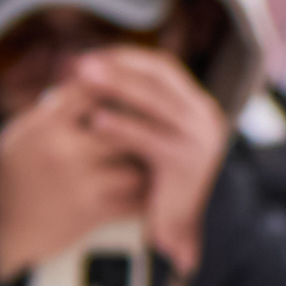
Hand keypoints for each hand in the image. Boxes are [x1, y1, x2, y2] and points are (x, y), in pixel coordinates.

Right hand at [0, 81, 149, 283]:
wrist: (0, 229)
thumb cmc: (15, 174)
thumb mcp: (23, 133)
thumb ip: (56, 110)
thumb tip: (91, 79)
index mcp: (44, 126)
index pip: (92, 90)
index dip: (117, 87)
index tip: (133, 89)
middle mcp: (62, 151)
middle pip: (122, 125)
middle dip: (142, 123)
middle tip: (161, 122)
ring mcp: (79, 183)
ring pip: (136, 164)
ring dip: (150, 161)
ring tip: (162, 155)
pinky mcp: (92, 213)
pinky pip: (135, 199)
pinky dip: (149, 192)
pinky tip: (158, 185)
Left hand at [64, 47, 231, 279]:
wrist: (180, 228)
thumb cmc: (155, 180)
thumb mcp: (148, 135)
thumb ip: (131, 107)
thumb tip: (85, 71)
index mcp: (196, 106)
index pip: (162, 67)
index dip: (125, 58)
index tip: (90, 56)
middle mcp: (204, 117)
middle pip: (158, 80)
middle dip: (117, 67)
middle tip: (81, 64)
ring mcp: (199, 140)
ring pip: (156, 102)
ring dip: (117, 86)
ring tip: (84, 80)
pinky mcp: (187, 165)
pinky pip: (150, 138)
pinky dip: (122, 125)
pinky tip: (96, 121)